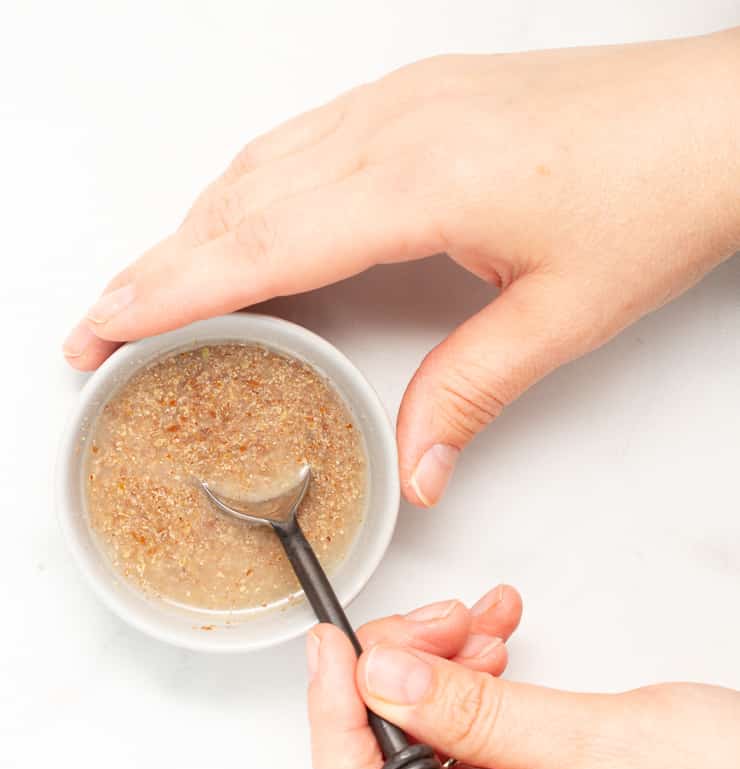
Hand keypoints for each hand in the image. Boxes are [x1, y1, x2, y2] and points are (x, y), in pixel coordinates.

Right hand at [64, 30, 739, 506]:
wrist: (718, 119)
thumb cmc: (656, 193)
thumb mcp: (561, 314)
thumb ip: (471, 391)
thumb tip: (416, 464)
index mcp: (419, 181)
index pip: (257, 244)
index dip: (169, 291)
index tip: (102, 329)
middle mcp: (394, 128)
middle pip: (236, 203)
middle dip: (155, 267)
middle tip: (99, 327)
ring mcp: (402, 103)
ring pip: (261, 167)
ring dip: (195, 229)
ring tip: (154, 290)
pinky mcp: (418, 100)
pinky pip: (302, 145)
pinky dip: (249, 194)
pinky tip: (241, 226)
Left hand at [308, 616, 739, 768]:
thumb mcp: (601, 745)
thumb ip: (480, 712)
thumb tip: (383, 678)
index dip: (334, 717)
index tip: (336, 645)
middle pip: (385, 759)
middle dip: (396, 673)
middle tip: (436, 619)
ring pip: (427, 730)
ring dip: (438, 664)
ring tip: (477, 621)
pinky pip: (473, 722)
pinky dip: (474, 673)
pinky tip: (494, 640)